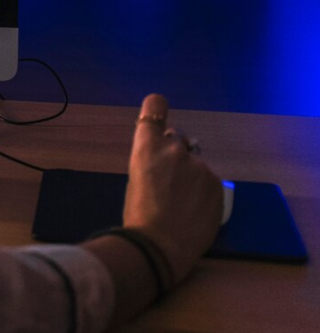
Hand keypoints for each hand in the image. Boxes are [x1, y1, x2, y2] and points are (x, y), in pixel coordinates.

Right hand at [122, 94, 222, 282]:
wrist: (160, 245)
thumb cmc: (138, 215)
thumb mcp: (136, 178)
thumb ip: (152, 161)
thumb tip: (164, 162)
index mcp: (147, 146)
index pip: (154, 107)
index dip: (156, 108)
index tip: (157, 110)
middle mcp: (175, 148)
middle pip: (178, 138)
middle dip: (175, 152)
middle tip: (169, 180)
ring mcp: (200, 166)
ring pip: (196, 164)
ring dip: (191, 176)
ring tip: (182, 204)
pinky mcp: (218, 184)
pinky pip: (209, 182)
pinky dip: (203, 192)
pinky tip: (194, 212)